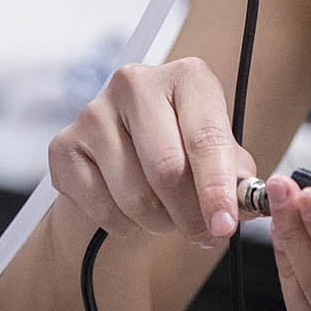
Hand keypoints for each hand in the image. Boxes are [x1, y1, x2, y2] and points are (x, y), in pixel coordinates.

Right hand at [47, 57, 253, 245]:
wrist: (127, 159)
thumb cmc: (182, 152)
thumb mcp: (220, 156)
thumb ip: (236, 178)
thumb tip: (247, 205)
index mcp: (186, 76)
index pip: (205, 137)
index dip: (217, 188)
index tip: (226, 225)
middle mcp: (136, 83)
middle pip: (167, 169)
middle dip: (190, 215)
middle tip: (203, 234)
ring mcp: (94, 111)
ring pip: (135, 195)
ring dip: (159, 222)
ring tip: (168, 217)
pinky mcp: (63, 145)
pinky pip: (102, 207)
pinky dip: (125, 224)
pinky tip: (133, 212)